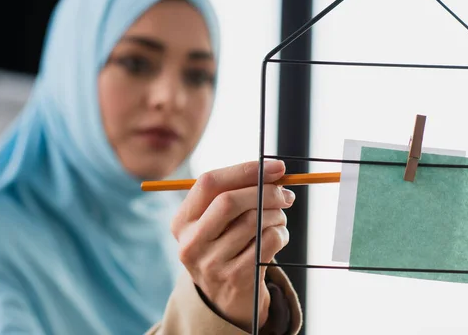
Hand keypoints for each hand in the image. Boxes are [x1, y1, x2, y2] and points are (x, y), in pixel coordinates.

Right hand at [170, 160, 294, 331]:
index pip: (209, 182)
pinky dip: (281, 233)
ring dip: (276, 214)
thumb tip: (276, 171)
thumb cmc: (227, 246)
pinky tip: (278, 237)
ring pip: (254, 221)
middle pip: (229, 201)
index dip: (245, 170)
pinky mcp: (236, 279)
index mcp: (182, 221)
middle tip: (286, 194)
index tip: (276, 167)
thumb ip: (237, 193)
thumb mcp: (218, 221)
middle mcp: (191, 243)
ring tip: (279, 218)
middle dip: (266, 192)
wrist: (225, 300)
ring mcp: (211, 264)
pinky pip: (269, 241)